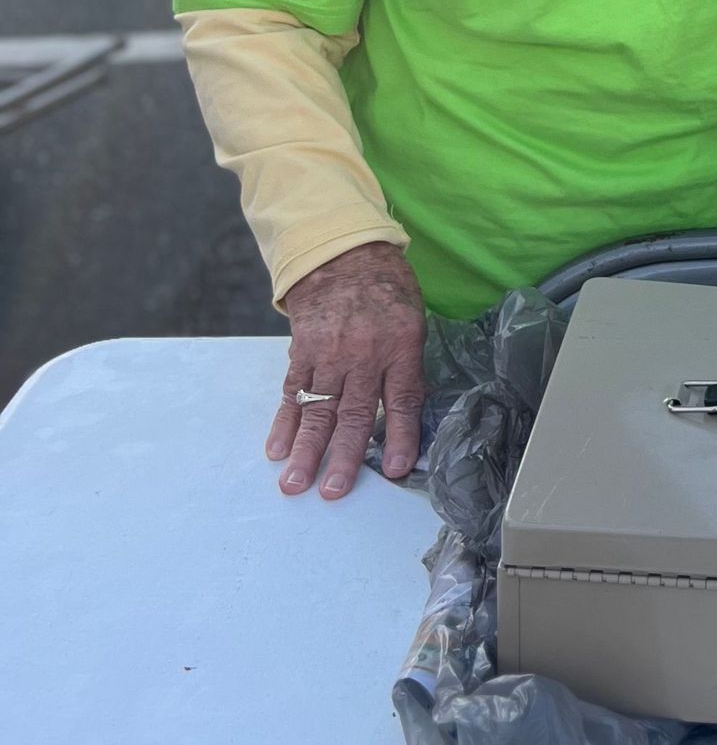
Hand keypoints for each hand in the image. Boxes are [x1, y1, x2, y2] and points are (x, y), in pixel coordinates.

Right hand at [266, 241, 426, 500]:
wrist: (344, 252)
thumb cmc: (386, 290)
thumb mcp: (412, 322)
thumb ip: (406, 369)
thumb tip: (402, 418)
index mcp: (400, 347)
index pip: (403, 400)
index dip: (402, 437)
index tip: (399, 470)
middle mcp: (364, 354)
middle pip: (354, 413)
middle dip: (344, 456)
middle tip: (332, 492)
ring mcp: (329, 353)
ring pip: (318, 409)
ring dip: (305, 449)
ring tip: (294, 482)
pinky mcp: (302, 350)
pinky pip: (293, 391)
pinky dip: (285, 422)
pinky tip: (278, 448)